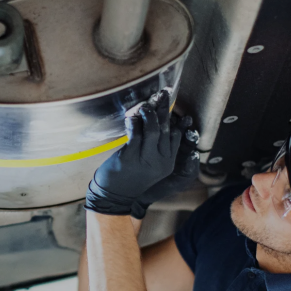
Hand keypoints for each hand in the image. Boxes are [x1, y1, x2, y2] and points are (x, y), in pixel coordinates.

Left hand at [85, 90, 178, 214]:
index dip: (174, 117)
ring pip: (152, 130)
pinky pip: (134, 134)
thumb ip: (157, 147)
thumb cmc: (131, 177)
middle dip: (165, 109)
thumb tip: (157, 121)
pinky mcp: (130, 157)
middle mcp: (160, 161)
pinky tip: (131, 117)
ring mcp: (146, 160)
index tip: (171, 103)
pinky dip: (134, 123)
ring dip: (149, 114)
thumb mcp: (151, 165)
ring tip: (145, 105)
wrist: (115, 197)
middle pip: (166, 129)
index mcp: (168, 162)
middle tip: (164, 93)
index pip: (176, 135)